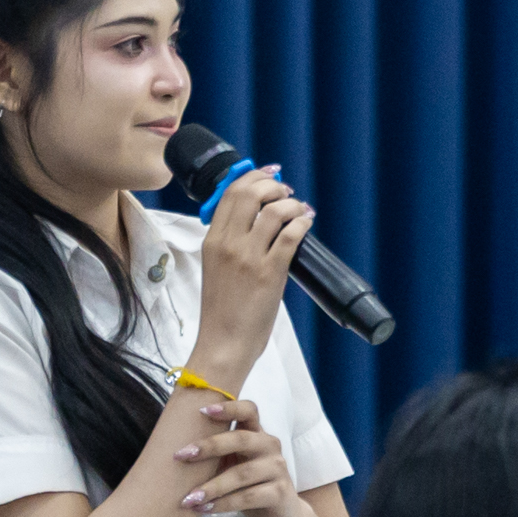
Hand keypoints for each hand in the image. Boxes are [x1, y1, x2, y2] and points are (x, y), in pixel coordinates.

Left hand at [173, 400, 307, 516]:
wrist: (281, 515)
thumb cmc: (250, 485)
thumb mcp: (235, 464)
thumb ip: (218, 452)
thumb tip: (175, 448)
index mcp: (257, 434)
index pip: (249, 410)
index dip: (228, 408)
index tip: (201, 410)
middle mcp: (270, 446)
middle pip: (241, 439)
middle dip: (208, 446)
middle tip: (180, 456)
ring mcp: (278, 469)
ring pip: (241, 474)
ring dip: (211, 486)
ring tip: (188, 498)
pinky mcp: (279, 493)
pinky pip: (247, 497)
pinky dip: (223, 504)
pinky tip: (204, 509)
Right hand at [191, 167, 312, 375]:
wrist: (224, 342)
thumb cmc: (222, 310)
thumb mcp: (215, 268)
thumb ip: (229, 243)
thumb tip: (256, 220)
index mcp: (212, 241)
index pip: (230, 194)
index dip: (252, 177)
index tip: (268, 174)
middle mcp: (228, 244)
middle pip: (250, 194)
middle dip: (272, 185)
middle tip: (285, 191)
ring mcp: (249, 258)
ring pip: (273, 211)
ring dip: (292, 204)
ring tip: (299, 210)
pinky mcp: (270, 273)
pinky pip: (290, 235)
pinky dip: (301, 223)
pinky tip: (305, 224)